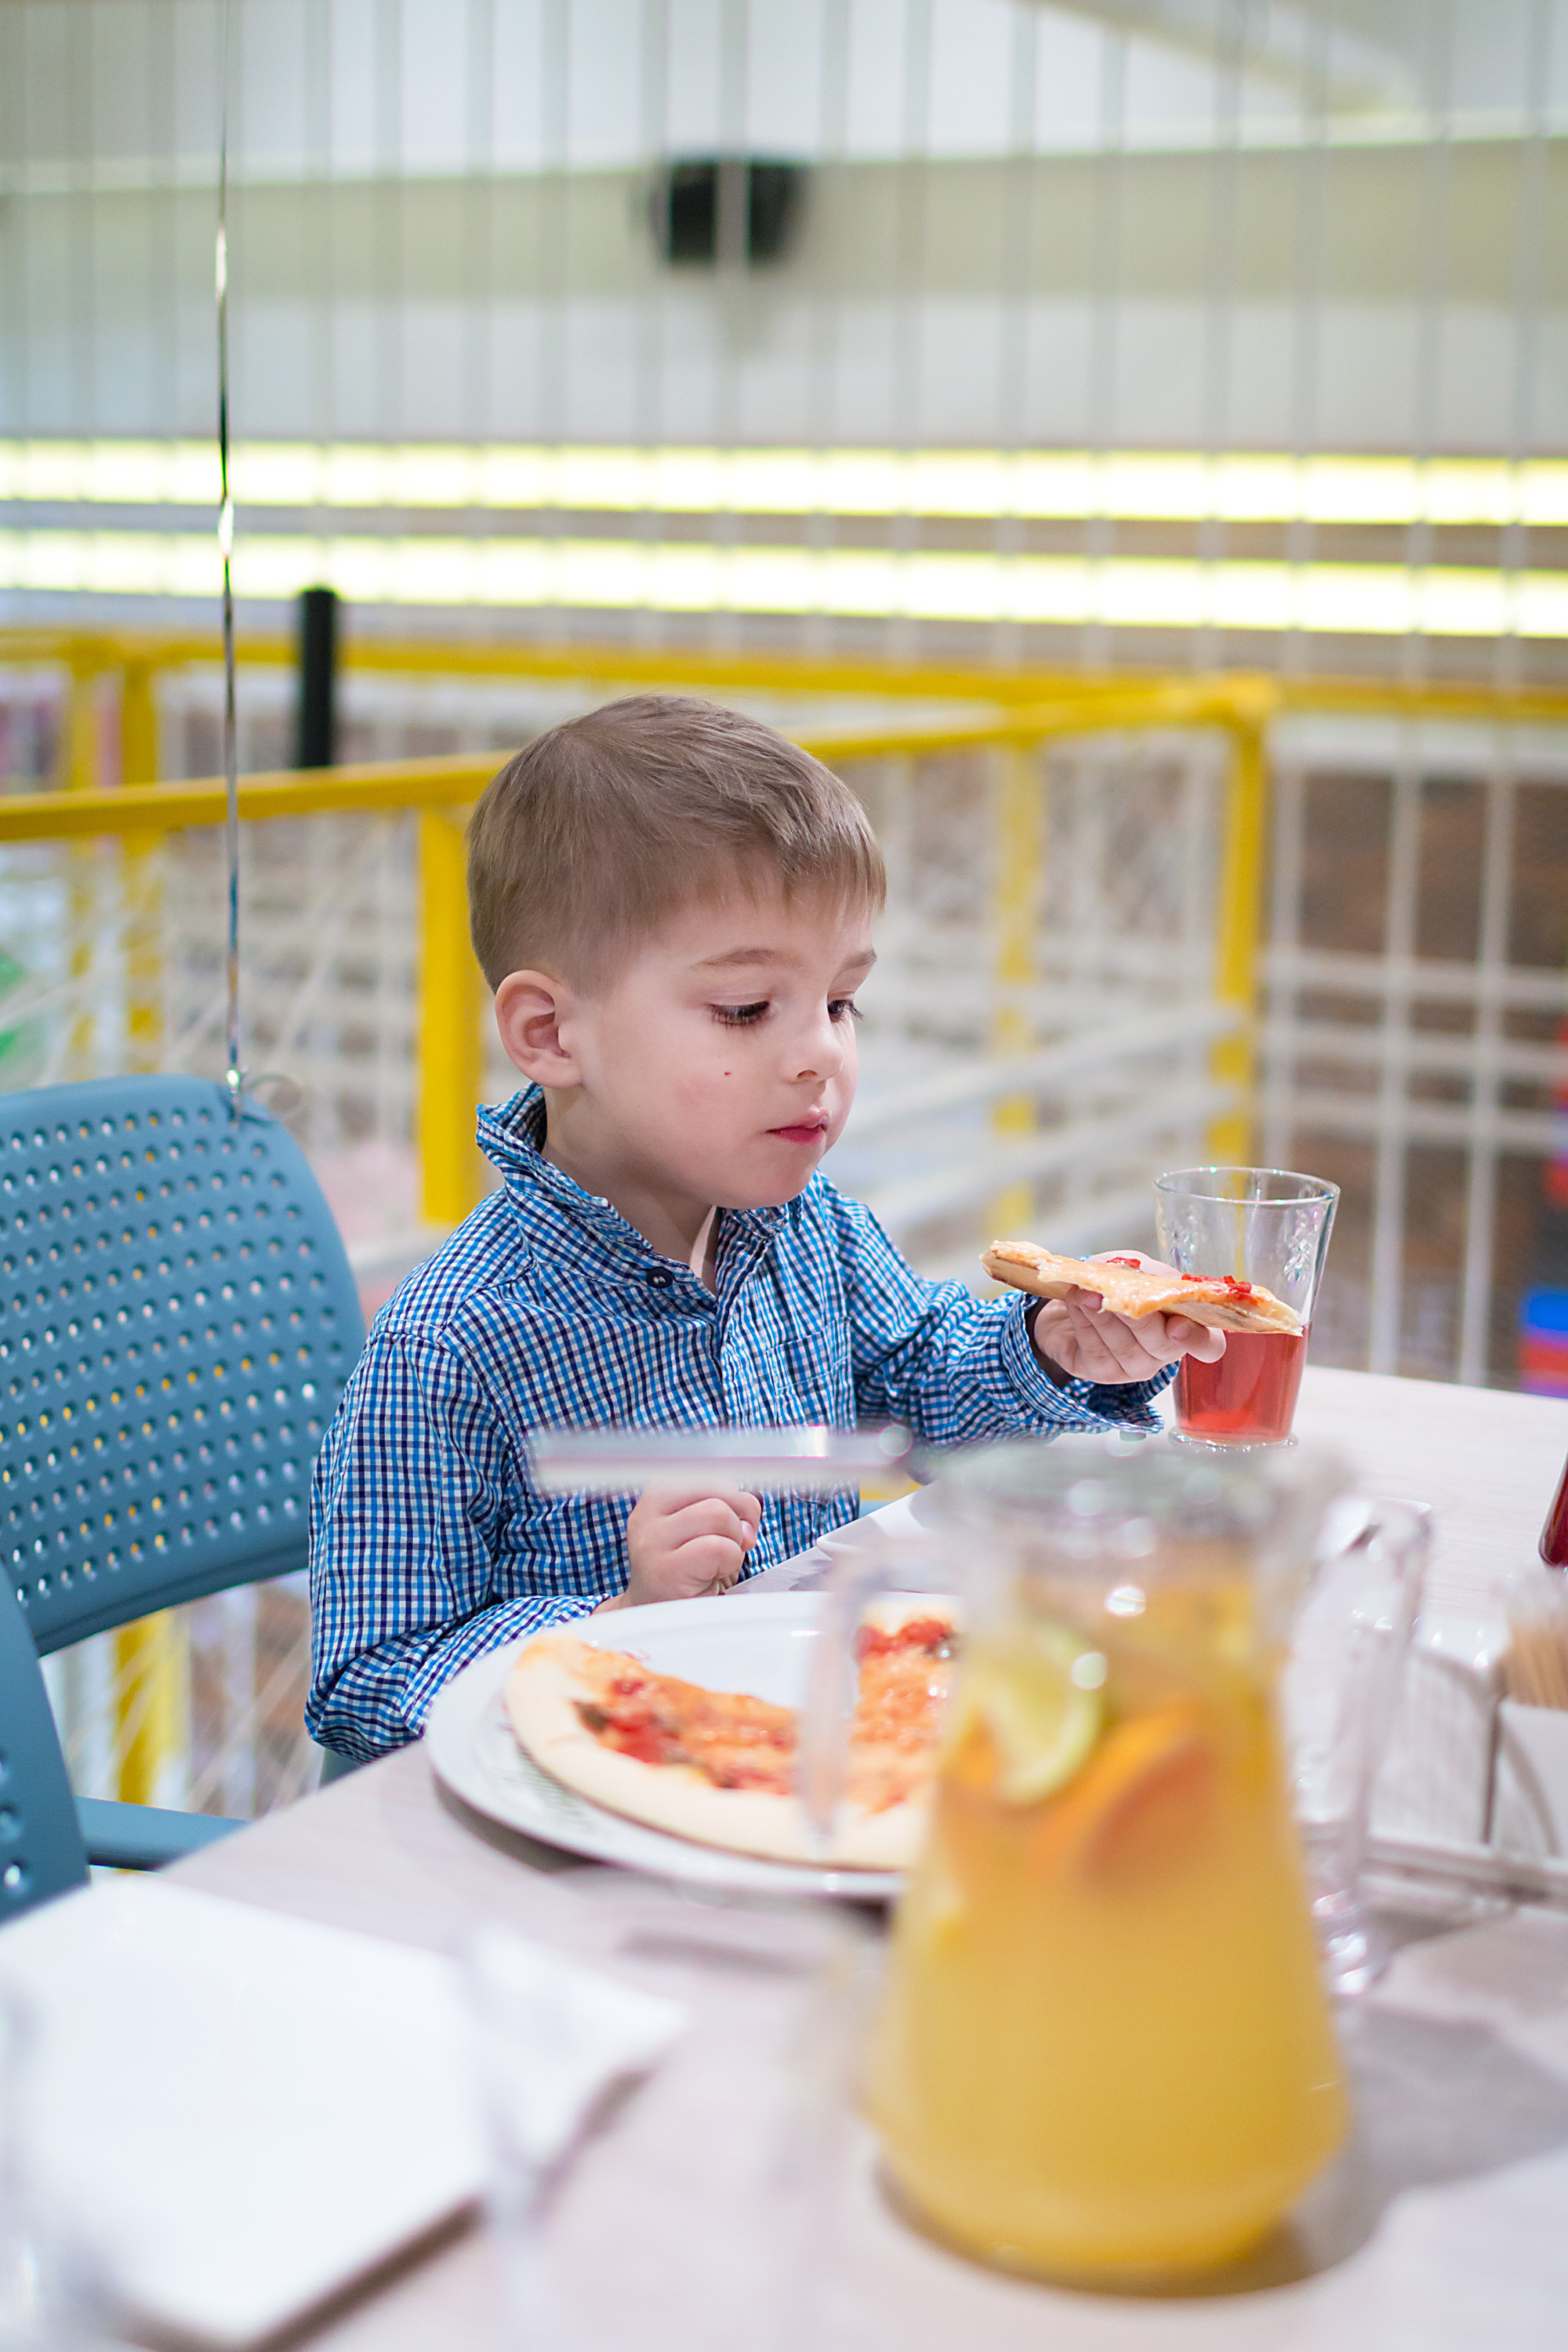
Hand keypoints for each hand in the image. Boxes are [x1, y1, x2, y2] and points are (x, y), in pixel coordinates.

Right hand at [598, 1485, 762, 1610]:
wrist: (657, 1614)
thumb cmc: (688, 1570)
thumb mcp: (703, 1528)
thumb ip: (723, 1506)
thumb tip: (747, 1516)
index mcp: (658, 1496)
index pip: (710, 1473)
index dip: (735, 1496)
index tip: (735, 1523)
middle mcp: (648, 1513)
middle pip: (716, 1487)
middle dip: (740, 1516)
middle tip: (735, 1544)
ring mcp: (652, 1541)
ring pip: (718, 1513)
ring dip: (734, 1541)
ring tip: (719, 1562)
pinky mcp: (665, 1570)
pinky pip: (718, 1548)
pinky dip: (730, 1562)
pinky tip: (714, 1576)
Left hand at [1028, 1250, 1227, 1387]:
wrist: (1072, 1295)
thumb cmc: (1115, 1283)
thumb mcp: (1134, 1267)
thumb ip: (1144, 1272)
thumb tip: (1140, 1276)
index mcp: (1184, 1323)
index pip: (1209, 1345)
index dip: (1197, 1339)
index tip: (1178, 1326)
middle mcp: (1163, 1351)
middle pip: (1163, 1346)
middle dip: (1139, 1320)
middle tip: (1116, 1296)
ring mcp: (1134, 1367)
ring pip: (1126, 1348)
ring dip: (1104, 1317)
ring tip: (1085, 1293)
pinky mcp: (1103, 1372)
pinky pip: (1097, 1351)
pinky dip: (1085, 1323)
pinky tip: (1076, 1304)